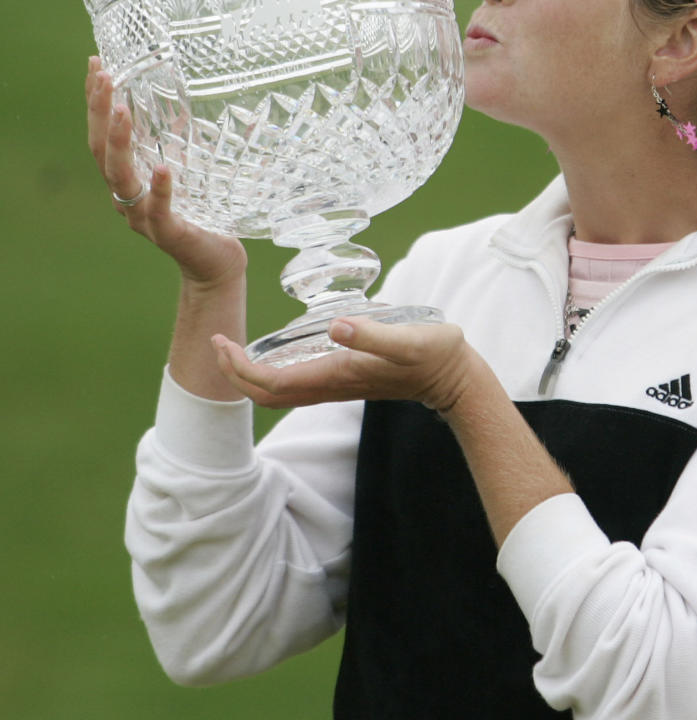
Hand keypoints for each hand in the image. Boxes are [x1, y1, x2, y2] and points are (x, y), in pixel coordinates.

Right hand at [85, 57, 246, 288]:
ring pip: (119, 179)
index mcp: (127, 179)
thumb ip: (180, 142)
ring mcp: (143, 217)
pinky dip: (160, 189)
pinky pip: (158, 211)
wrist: (216, 261)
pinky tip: (161, 168)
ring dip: (119, 142)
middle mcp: (126, 197)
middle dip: (100, 112)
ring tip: (123, 110)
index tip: (96, 64)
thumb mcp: (189, 169)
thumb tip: (186, 103)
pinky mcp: (168, 234)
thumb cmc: (201, 213)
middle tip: (104, 76)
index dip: (96, 101)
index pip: (101, 135)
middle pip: (100, 151)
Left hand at [211, 316, 476, 412]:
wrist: (455, 378)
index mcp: (337, 375)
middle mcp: (330, 384)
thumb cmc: (435, 356)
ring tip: (233, 346)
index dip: (241, 368)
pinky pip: (295, 382)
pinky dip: (271, 370)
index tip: (222, 342)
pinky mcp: (344, 377)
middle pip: (267, 394)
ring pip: (279, 390)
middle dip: (235, 373)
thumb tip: (335, 326)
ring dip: (250, 373)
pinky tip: (272, 348)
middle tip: (218, 341)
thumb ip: (373, 335)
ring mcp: (337, 384)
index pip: (272, 383)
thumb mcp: (410, 340)